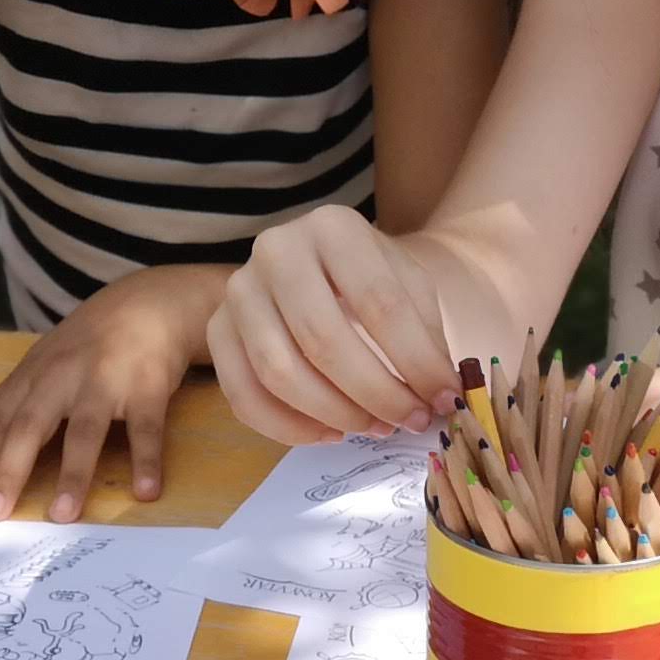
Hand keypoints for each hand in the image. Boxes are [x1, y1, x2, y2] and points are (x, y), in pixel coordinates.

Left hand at [0, 265, 213, 522]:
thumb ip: (1, 403)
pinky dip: (147, 460)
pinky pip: (146, 428)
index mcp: (35, 376)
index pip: (2, 421)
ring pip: (85, 431)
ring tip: (61, 515)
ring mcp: (107, 382)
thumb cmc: (87, 343)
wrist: (148, 303)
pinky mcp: (148, 387)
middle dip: (11, 469)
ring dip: (73, 474)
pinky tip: (144, 492)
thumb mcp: (38, 365)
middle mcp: (64, 378)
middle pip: (31, 426)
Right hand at [204, 210, 451, 445]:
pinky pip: (243, 395)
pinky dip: (288, 428)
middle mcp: (277, 250)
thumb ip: (426, 338)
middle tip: (408, 420)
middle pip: (322, 340)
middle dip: (374, 393)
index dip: (416, 361)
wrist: (325, 265)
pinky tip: (329, 432)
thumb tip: (439, 398)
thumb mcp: (412, 289)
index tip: (444, 400)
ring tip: (374, 426)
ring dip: (334, 413)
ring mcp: (238, 290)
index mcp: (333, 227)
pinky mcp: (215, 330)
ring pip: (278, 372)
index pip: (379, 303)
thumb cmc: (375, 280)